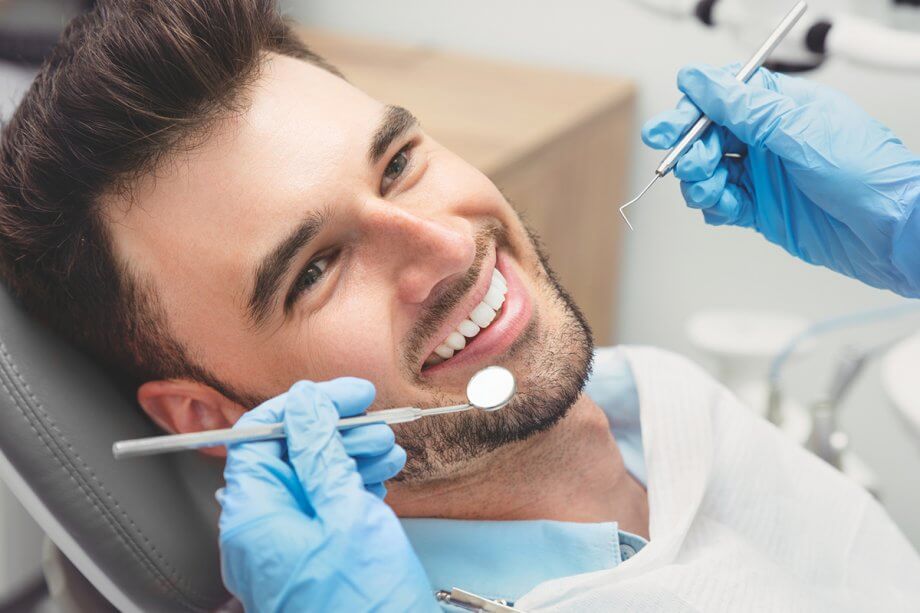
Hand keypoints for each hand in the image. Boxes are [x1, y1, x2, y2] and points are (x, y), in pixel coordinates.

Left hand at [217, 378, 438, 611]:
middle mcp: (263, 530)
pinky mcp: (313, 557)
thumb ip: (319, 451)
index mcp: (254, 516)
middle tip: (376, 424)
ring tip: (388, 452)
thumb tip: (304, 403)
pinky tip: (381, 479)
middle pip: (289, 455)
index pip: (258, 435)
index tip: (345, 394)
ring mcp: (288, 546)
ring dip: (351, 456)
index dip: (304, 405)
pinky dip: (354, 486)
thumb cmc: (362, 604)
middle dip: (335, 432)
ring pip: (312, 478)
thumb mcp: (345, 512)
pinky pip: (325, 506)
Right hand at [642, 63, 919, 296]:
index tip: (669, 128)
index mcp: (780, 108)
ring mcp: (763, 174)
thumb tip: (701, 81)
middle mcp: (768, 139)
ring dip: (699, 181)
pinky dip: (714, 207)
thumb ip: (745, 107)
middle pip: (707, 135)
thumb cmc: (866, 173)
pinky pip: (720, 204)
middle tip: (691, 164)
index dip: (691, 110)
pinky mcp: (761, 209)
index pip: (722, 98)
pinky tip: (727, 208)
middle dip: (690, 149)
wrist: (890, 232)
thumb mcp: (799, 130)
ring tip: (713, 190)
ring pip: (708, 171)